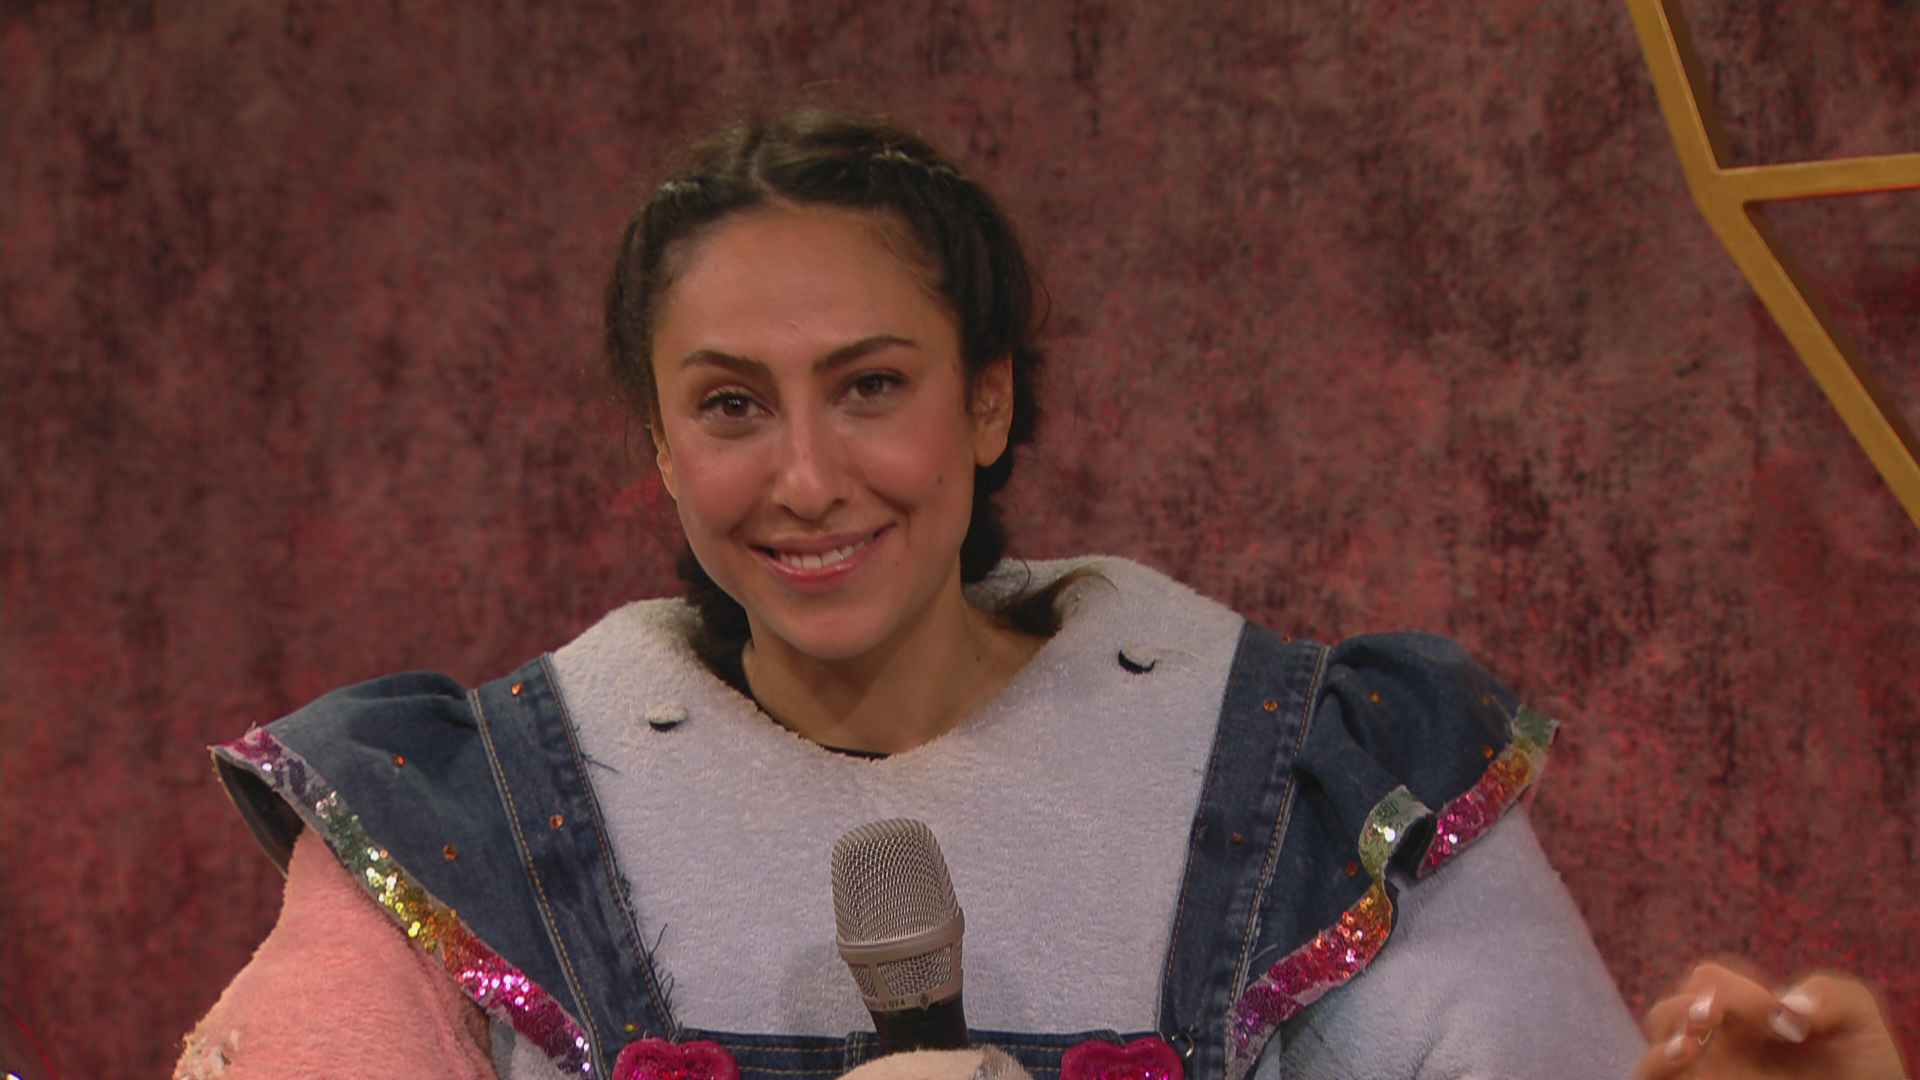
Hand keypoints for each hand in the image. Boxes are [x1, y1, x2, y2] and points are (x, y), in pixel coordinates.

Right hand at [1633, 961, 1908, 1079]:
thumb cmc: (1862, 1068)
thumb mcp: (1856, 1019)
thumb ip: (1830, 994)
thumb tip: (1788, 1005)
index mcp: (1743, 1014)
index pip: (1708, 982)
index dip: (1736, 990)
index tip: (1781, 1016)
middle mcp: (1717, 1045)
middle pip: (1669, 1012)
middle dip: (1686, 1006)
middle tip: (1716, 1013)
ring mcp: (1708, 1075)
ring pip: (1653, 1054)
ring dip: (1664, 1038)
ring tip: (1692, 1039)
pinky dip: (1654, 1065)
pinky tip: (1682, 1054)